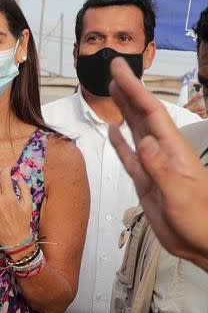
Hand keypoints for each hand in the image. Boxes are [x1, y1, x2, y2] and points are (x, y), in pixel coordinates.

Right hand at [108, 57, 207, 270]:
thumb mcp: (180, 195)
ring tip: (112, 90)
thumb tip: (144, 142)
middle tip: (114, 69)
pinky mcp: (145, 180)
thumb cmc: (199, 221)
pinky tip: (114, 130)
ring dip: (124, 109)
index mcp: (173, 151)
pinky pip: (129, 156)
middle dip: (129, 91)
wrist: (202, 243)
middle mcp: (162, 153)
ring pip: (135, 130)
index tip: (120, 71)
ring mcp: (152, 166)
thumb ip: (160, 168)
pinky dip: (120, 141)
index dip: (135, 90)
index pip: (151, 112)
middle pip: (142, 114)